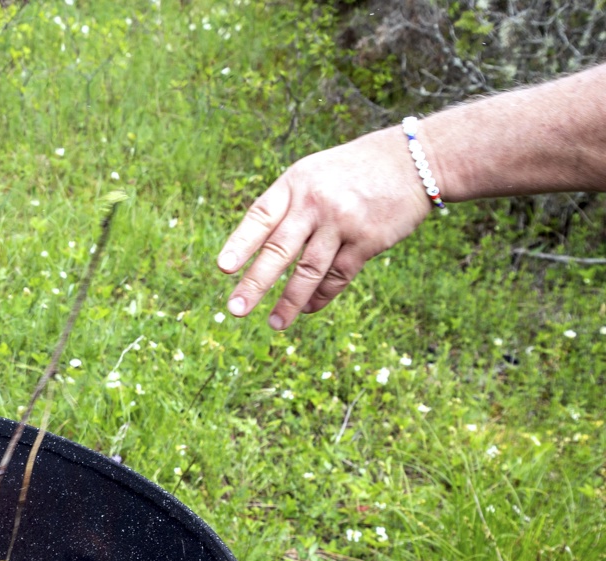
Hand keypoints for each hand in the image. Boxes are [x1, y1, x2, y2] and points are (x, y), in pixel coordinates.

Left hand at [216, 127, 432, 328]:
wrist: (413, 160)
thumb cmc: (351, 171)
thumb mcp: (312, 174)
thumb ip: (286, 207)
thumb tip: (255, 252)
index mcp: (294, 184)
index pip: (259, 217)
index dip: (240, 243)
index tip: (224, 268)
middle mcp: (314, 204)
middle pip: (278, 250)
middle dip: (255, 284)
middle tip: (235, 310)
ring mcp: (341, 223)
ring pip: (308, 270)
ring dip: (290, 301)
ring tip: (275, 323)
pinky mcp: (367, 241)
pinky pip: (338, 276)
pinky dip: (321, 296)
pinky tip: (308, 310)